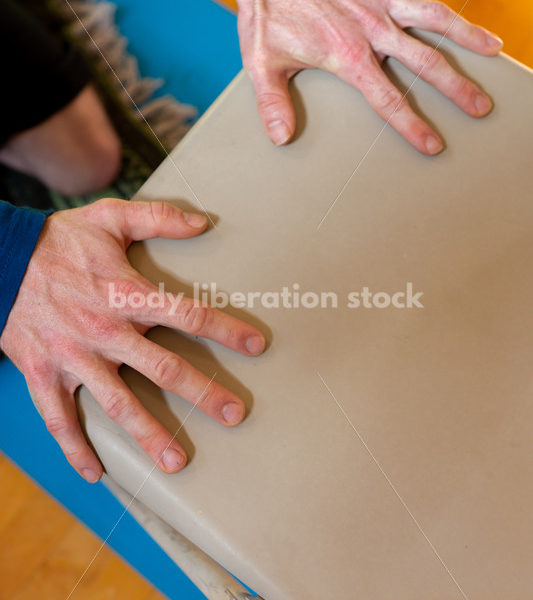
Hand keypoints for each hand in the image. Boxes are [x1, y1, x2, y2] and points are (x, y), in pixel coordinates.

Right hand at [0, 199, 265, 482]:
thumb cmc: (59, 240)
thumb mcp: (109, 218)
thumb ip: (159, 218)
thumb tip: (204, 223)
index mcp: (125, 294)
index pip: (188, 315)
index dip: (225, 330)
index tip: (256, 346)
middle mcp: (104, 331)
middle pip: (163, 369)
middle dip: (202, 394)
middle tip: (235, 415)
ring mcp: (73, 357)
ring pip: (117, 404)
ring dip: (148, 434)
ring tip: (177, 462)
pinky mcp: (43, 374)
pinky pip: (58, 419)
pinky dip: (74, 448)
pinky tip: (96, 473)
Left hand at [236, 0, 502, 153]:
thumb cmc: (268, 10)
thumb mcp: (262, 59)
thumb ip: (273, 101)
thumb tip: (281, 137)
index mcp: (348, 55)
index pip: (388, 100)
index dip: (412, 125)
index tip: (432, 144)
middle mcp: (373, 29)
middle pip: (426, 64)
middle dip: (456, 89)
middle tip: (479, 108)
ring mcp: (382, 1)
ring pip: (436, 19)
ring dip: (467, 37)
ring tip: (493, 52)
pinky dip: (446, 6)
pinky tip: (463, 17)